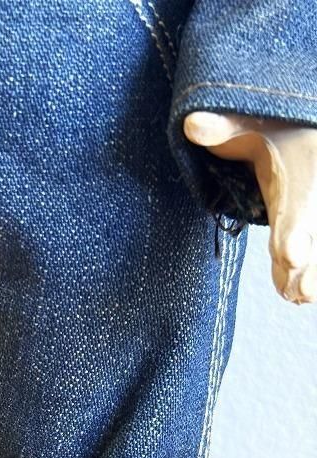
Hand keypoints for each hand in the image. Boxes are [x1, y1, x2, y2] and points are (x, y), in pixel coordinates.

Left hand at [184, 111, 316, 304]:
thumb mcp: (247, 120)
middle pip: (311, 234)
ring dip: (310, 275)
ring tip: (299, 298)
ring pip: (316, 247)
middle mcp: (311, 195)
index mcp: (297, 171)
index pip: (296, 205)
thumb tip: (191, 125)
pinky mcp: (307, 224)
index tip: (289, 255)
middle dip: (308, 264)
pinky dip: (309, 273)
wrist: (300, 129)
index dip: (293, 231)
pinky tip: (298, 296)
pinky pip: (313, 249)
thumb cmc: (269, 126)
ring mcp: (312, 211)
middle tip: (301, 293)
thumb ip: (222, 126)